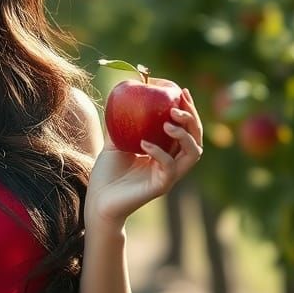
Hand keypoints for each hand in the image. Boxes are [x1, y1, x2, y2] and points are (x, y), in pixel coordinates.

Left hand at [85, 86, 203, 227]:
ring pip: (193, 154)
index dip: (188, 111)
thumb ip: (120, 124)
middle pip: (196, 139)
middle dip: (191, 120)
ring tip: (168, 123)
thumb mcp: (114, 143)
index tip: (182, 91)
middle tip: (177, 107)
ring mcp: (168, 176)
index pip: (187, 130)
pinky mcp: (160, 187)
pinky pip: (169, 167)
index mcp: (165, 152)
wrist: (97, 200)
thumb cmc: (106, 174)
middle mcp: (171, 164)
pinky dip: (159, 152)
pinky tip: (144, 143)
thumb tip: (119, 98)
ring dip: (184, 136)